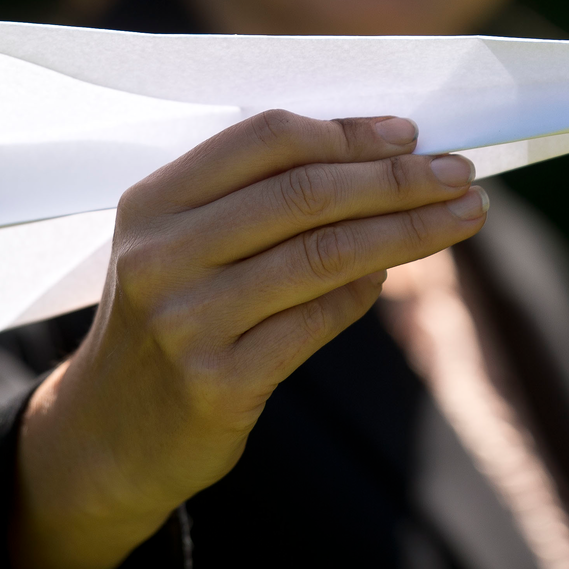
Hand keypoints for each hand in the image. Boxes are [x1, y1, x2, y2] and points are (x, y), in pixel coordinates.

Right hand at [10, 110, 488, 568]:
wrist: (106, 435)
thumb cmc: (165, 317)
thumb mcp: (178, 244)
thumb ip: (253, 198)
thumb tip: (380, 155)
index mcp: (152, 202)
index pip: (265, 141)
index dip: (347, 132)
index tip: (410, 133)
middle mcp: (161, 256)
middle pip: (305, 195)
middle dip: (397, 179)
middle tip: (460, 173)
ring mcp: (187, 321)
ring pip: (324, 256)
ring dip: (408, 230)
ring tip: (463, 216)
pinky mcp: (219, 383)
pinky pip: (317, 321)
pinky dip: (367, 291)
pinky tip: (396, 275)